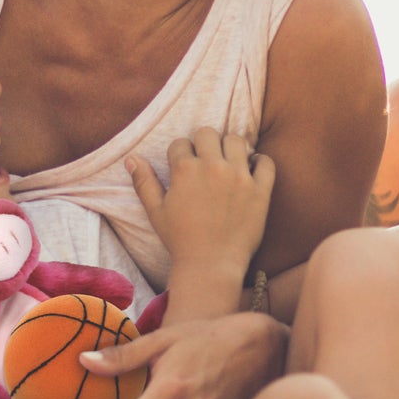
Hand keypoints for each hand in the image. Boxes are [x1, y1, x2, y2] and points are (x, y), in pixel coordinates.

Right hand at [130, 129, 274, 285]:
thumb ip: (144, 182)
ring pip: (237, 140)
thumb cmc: (180, 240)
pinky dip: (260, 161)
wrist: (211, 265)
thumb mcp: (156, 211)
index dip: (180, 154)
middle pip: (208, 133)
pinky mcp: (260, 190)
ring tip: (228, 161)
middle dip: (203, 143)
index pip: (181, 143)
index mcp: (185, 170)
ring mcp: (239, 176)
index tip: (184, 166)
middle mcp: (212, 167)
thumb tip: (132, 158)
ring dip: (230, 147)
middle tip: (206, 160)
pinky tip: (252, 169)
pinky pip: (266, 161)